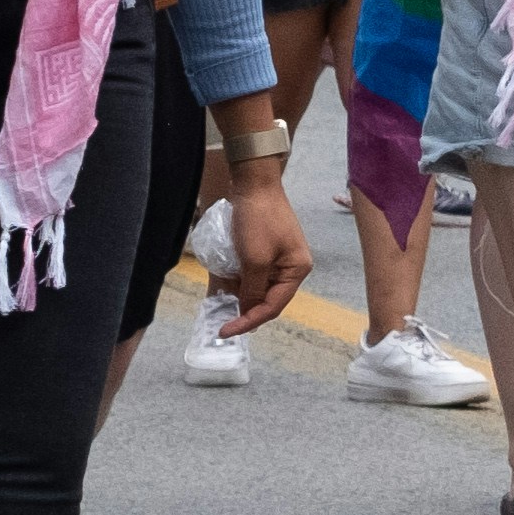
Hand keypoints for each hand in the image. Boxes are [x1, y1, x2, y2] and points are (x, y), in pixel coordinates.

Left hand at [212, 173, 314, 333]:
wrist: (254, 184)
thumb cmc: (259, 220)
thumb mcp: (254, 259)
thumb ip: (252, 289)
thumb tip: (248, 311)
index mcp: (296, 271)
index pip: (273, 306)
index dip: (249, 320)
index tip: (225, 331)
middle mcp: (288, 268)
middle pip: (265, 299)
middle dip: (243, 311)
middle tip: (220, 324)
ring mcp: (274, 259)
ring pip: (255, 288)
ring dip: (237, 298)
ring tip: (217, 309)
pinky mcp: (261, 251)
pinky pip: (248, 275)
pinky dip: (234, 284)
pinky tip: (219, 292)